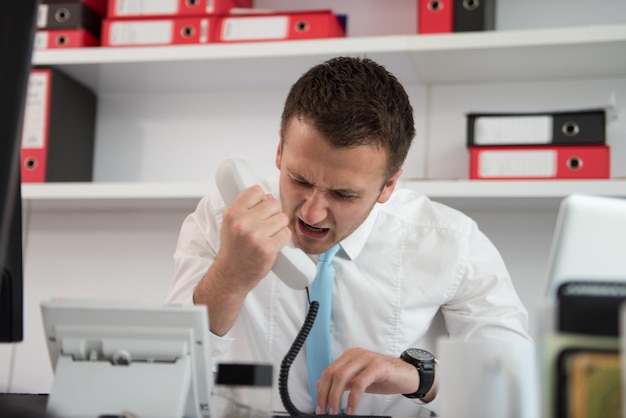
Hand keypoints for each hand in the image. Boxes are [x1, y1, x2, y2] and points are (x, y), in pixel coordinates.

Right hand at [215, 185, 290, 291]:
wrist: (232, 274)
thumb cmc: (234, 249)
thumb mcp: (232, 223)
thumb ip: (247, 208)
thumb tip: (269, 196)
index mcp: (233, 213)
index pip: (256, 191)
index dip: (261, 199)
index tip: (259, 209)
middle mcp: (243, 222)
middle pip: (273, 203)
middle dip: (273, 214)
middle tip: (265, 227)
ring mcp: (256, 235)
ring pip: (282, 218)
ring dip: (279, 227)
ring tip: (269, 236)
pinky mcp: (268, 248)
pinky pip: (286, 233)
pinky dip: (283, 238)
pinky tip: (273, 244)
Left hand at [315, 348, 432, 414]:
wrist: (409, 375)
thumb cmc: (385, 377)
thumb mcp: (360, 379)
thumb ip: (343, 382)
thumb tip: (321, 387)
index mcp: (350, 356)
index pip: (328, 371)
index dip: (321, 390)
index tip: (319, 406)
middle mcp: (356, 354)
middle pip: (332, 373)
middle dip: (325, 394)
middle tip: (325, 411)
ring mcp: (366, 359)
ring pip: (342, 376)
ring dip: (336, 397)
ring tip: (336, 411)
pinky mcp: (377, 366)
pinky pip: (359, 383)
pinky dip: (352, 398)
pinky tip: (351, 409)